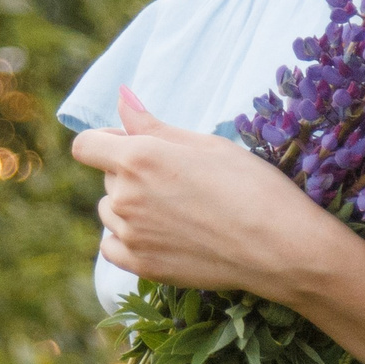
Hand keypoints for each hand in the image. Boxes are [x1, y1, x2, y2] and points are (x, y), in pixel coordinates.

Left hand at [70, 87, 354, 303]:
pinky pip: (112, 247)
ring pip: (111, 212)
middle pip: (107, 178)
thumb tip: (122, 97)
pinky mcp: (141, 266)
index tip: (131, 146)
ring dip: (130, 207)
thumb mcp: (205, 144)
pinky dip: (128, 239)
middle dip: (131, 174)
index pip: (86, 146)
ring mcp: (131, 234)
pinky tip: (162, 234)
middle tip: (180, 182)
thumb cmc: (250, 185)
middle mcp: (125, 196)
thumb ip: (153, 125)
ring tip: (178, 211)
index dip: (106, 142)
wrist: (278, 246)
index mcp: (139, 158)